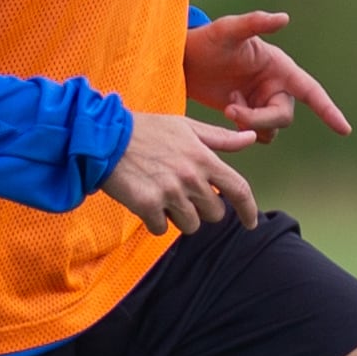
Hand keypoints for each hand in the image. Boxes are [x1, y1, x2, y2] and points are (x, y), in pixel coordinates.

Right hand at [105, 108, 260, 233]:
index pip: (238, 189)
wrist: (104, 137)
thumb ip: (221, 138)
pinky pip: (161, 228)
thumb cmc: (147, 130)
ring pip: (190, 225)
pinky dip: (155, 220)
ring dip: (179, 216)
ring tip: (162, 194)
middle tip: (182, 192)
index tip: (251, 222)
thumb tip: (251, 138)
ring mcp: (169, 193)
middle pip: (214, 213)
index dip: (249, 210)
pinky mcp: (147, 206)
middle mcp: (190, 178)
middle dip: (202, 208)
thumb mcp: (186, 127)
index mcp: (203, 158)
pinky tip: (145, 200)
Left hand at [182, 11, 352, 146]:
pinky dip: (244, 130)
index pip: (310, 91)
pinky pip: (256, 134)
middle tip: (230, 110)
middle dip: (259, 119)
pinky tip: (227, 109)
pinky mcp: (247, 113)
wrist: (184, 59)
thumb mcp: (228, 29)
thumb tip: (284, 17)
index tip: (344, 130)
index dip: (328, 110)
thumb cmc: (207, 39)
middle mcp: (275, 86)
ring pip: (270, 129)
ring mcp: (261, 101)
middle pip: (283, 116)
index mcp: (279, 67)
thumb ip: (255, 22)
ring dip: (250, 124)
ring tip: (228, 105)